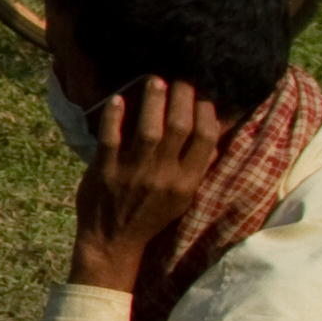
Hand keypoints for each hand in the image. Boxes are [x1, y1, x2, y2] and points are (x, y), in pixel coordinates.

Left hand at [69, 78, 230, 290]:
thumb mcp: (182, 196)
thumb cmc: (150, 215)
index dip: (207, 112)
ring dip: (153, 101)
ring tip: (155, 80)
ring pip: (149, 130)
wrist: (113, 242)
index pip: (206, 139)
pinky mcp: (105, 171)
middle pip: (179, 127)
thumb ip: (196, 165)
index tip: (202, 95)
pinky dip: (114, 117)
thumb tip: (217, 132)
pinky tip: (118, 98)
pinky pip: (111, 139)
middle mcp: (164, 176)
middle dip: (182, 98)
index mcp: (187, 182)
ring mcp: (134, 173)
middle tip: (180, 78)